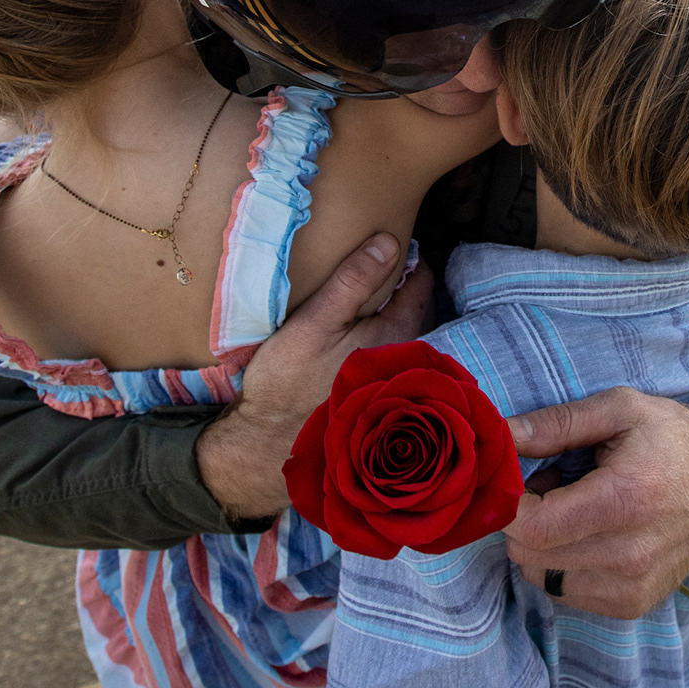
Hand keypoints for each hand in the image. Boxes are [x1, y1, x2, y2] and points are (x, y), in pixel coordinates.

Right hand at [196, 234, 431, 519]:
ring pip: (403, 331)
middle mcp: (404, 358)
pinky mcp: (374, 394)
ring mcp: (391, 379)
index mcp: (397, 334)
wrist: (266, 445)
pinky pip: (387, 352)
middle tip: (374, 265)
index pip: (421, 282)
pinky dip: (378, 336)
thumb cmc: (287, 383)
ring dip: (389, 311)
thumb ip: (354, 280)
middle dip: (401, 284)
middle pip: (416, 306)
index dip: (407, 258)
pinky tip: (353, 336)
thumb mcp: (315, 321)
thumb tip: (389, 241)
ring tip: (363, 296)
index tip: (389, 241)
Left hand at [503, 387, 688, 619]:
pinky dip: (563, 565)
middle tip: (552, 487)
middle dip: (525, 520)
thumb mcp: (619, 410)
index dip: (512, 504)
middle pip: (532, 555)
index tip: (521, 480)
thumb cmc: (671, 438)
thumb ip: (556, 424)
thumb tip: (503, 436)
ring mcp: (634, 586)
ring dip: (543, 545)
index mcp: (625, 499)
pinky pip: (566, 592)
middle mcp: (631, 553)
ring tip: (574, 510)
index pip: (533, 527)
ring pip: (542, 577)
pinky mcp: (634, 604)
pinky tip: (589, 535)